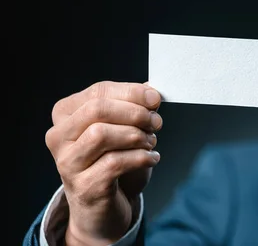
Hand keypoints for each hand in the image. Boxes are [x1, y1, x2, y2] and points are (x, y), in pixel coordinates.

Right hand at [45, 81, 162, 244]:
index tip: (156, 99)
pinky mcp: (83, 186)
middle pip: (97, 109)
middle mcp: (59, 136)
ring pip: (101, 134)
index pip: (99, 91)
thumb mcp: (123, 128)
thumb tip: (151, 91)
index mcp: (66, 113)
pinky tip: (151, 158)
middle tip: (156, 122)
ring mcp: (67, 163)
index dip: (132, 92)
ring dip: (136, 135)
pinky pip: (114, 163)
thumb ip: (134, 106)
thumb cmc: (113, 160)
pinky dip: (141, 157)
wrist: (102, 208)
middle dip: (134, 113)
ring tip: (151, 142)